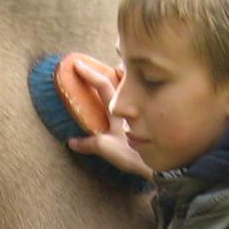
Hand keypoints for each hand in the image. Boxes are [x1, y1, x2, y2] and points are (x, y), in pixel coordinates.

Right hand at [65, 60, 152, 178]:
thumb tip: (71, 141)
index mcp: (117, 111)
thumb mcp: (108, 149)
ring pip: (125, 90)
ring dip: (118, 78)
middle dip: (99, 72)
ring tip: (112, 70)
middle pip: (114, 82)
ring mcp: (134, 116)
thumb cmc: (133, 155)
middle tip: (86, 65)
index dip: (90, 74)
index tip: (77, 64)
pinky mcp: (139, 125)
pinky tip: (124, 95)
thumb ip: (89, 144)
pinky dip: (126, 94)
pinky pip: (131, 102)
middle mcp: (127, 109)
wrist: (157, 164)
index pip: (103, 85)